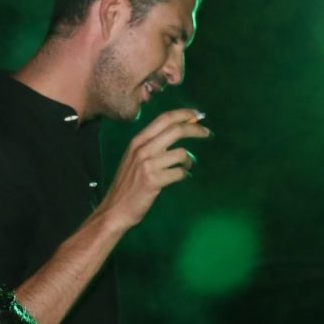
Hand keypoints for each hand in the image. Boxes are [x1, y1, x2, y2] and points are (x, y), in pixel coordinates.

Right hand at [101, 109, 210, 227]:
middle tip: (208, 133)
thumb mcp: (134, 158)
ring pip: (182, 153)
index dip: (184, 114)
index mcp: (138, 141)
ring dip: (189, 161)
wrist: (115, 210)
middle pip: (176, 130)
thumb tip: (178, 130)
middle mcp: (142, 149)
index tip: (197, 115)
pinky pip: (179, 173)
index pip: (164, 119)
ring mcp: (148, 165)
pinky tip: (181, 178)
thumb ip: (152, 145)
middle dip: (196, 129)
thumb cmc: (127, 185)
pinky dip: (184, 175)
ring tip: (186, 167)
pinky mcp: (154, 181)